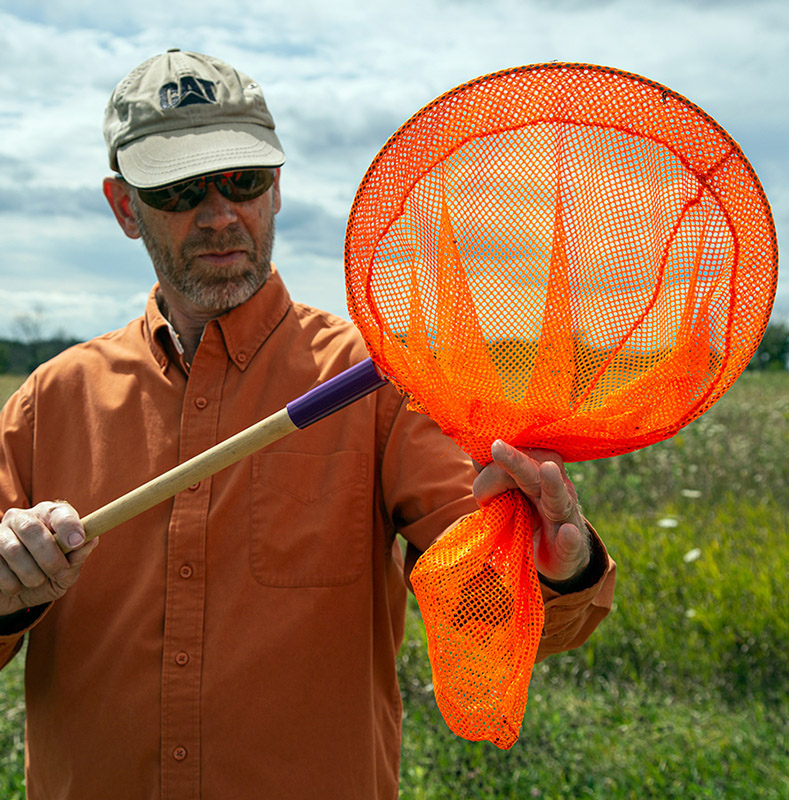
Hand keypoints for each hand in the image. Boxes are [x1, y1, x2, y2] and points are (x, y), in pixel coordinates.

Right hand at [0, 502, 97, 615]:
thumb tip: (91, 540)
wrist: (15, 596)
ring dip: (30, 573)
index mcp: (49, 517)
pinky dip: (11, 583)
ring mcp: (0, 533)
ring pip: (13, 549)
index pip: (59, 512)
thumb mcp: (66, 572)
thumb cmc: (47, 577)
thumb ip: (77, 558)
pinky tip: (16, 586)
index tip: (77, 542)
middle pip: (32, 528)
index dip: (69, 526)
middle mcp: (23, 518)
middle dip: (48, 555)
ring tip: (36, 581)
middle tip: (58, 571)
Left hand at [472, 441, 589, 583]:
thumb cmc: (527, 519)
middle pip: (532, 472)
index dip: (493, 458)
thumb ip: (491, 480)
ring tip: (548, 469)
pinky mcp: (570, 548)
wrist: (559, 557)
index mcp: (537, 474)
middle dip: (515, 461)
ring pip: (558, 498)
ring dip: (553, 485)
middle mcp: (554, 489)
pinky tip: (568, 532)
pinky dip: (569, 538)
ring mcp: (565, 518)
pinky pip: (570, 542)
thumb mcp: (507, 498)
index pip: (515, 458)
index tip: (482, 453)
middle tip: (496, 446)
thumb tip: (476, 463)